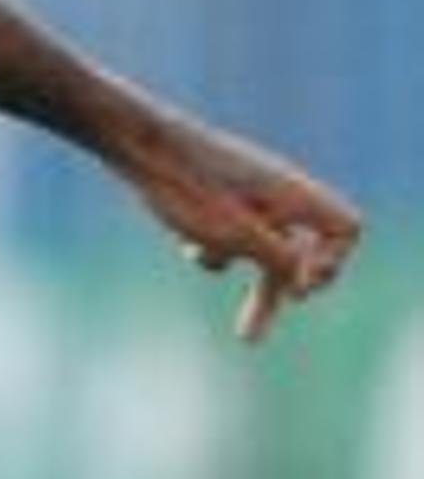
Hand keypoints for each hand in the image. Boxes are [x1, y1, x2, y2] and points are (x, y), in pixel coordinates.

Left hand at [111, 108, 364, 343]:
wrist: (133, 140)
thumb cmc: (188, 188)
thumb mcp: (239, 236)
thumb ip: (281, 261)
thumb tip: (303, 278)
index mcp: (293, 194)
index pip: (346, 228)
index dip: (330, 262)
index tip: (296, 283)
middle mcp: (275, 189)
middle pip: (297, 247)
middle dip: (274, 291)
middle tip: (246, 338)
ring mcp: (242, 189)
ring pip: (255, 242)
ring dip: (241, 271)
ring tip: (224, 303)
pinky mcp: (210, 190)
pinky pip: (223, 228)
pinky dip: (210, 244)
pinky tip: (185, 242)